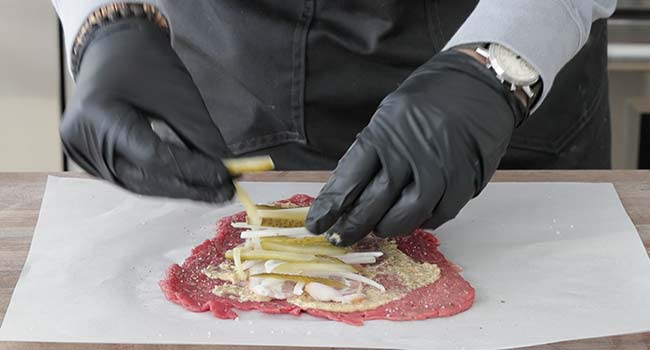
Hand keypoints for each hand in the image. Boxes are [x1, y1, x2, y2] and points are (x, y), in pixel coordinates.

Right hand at [60, 18, 233, 202]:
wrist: (109, 46)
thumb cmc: (143, 62)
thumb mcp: (177, 93)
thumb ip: (200, 135)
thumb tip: (224, 170)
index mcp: (99, 115)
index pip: (153, 156)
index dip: (192, 170)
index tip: (225, 177)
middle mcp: (82, 140)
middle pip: (144, 177)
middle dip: (189, 186)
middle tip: (225, 192)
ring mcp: (81, 153)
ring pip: (138, 184)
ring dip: (177, 189)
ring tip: (213, 192)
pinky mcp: (90, 159)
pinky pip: (130, 178)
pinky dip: (161, 182)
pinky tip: (189, 183)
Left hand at [306, 50, 526, 245]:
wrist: (480, 83)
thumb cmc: (428, 101)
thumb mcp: (390, 117)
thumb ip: (372, 153)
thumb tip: (348, 193)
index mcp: (384, 132)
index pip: (349, 178)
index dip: (330, 206)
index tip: (316, 224)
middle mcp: (409, 153)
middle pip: (373, 203)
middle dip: (352, 226)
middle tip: (340, 238)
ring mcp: (439, 169)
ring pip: (406, 216)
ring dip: (387, 228)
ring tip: (378, 229)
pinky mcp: (464, 181)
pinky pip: (439, 215)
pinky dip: (423, 222)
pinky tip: (413, 219)